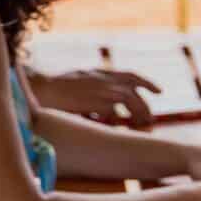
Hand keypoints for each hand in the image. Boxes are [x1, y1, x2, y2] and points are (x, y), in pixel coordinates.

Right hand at [31, 65, 160, 126]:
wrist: (43, 90)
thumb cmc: (56, 92)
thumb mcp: (80, 85)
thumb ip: (96, 94)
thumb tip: (111, 111)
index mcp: (100, 73)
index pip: (129, 75)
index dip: (145, 83)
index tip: (157, 91)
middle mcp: (105, 78)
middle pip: (134, 87)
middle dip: (146, 103)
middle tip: (151, 118)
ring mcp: (104, 88)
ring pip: (130, 99)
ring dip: (138, 112)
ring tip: (142, 125)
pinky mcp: (100, 100)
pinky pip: (116, 112)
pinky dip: (119, 120)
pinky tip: (119, 128)